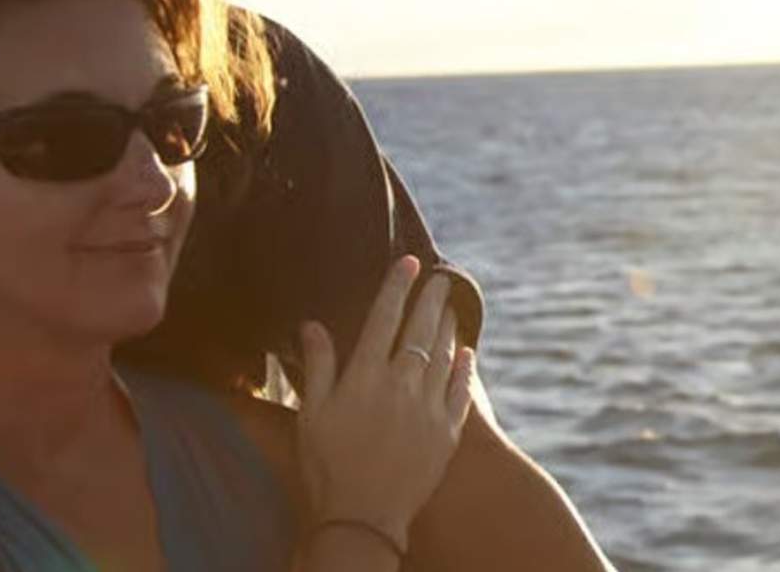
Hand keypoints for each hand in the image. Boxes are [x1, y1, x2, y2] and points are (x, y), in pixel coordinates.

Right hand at [296, 256, 475, 549]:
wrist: (363, 516)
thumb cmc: (327, 464)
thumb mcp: (311, 413)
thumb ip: (318, 365)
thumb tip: (312, 324)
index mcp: (365, 375)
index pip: (384, 318)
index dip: (397, 287)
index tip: (409, 263)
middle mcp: (401, 384)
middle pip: (421, 330)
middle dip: (432, 298)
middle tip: (443, 277)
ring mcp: (428, 407)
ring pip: (445, 355)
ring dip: (449, 328)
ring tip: (452, 307)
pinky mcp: (447, 432)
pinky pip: (461, 391)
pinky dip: (465, 368)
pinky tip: (467, 353)